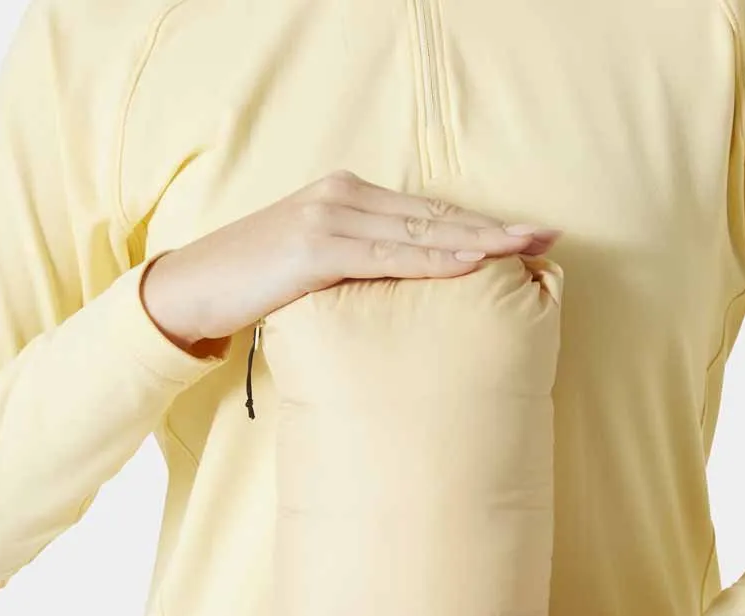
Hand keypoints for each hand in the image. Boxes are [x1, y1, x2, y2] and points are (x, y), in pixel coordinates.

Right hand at [140, 169, 561, 351]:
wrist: (197, 286)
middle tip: (548, 237)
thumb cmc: (261, 283)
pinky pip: (386, 258)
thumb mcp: (321, 266)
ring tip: (524, 249)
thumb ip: (364, 264)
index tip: (527, 236)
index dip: (480, 224)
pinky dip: (431, 262)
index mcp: (351, 197)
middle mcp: (345, 196)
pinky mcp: (315, 248)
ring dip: (477, 242)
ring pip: (419, 232)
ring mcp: (330, 217)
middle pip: (435, 216)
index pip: (429, 213)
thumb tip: (410, 290)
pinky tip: (469, 265)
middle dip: (495, 229)